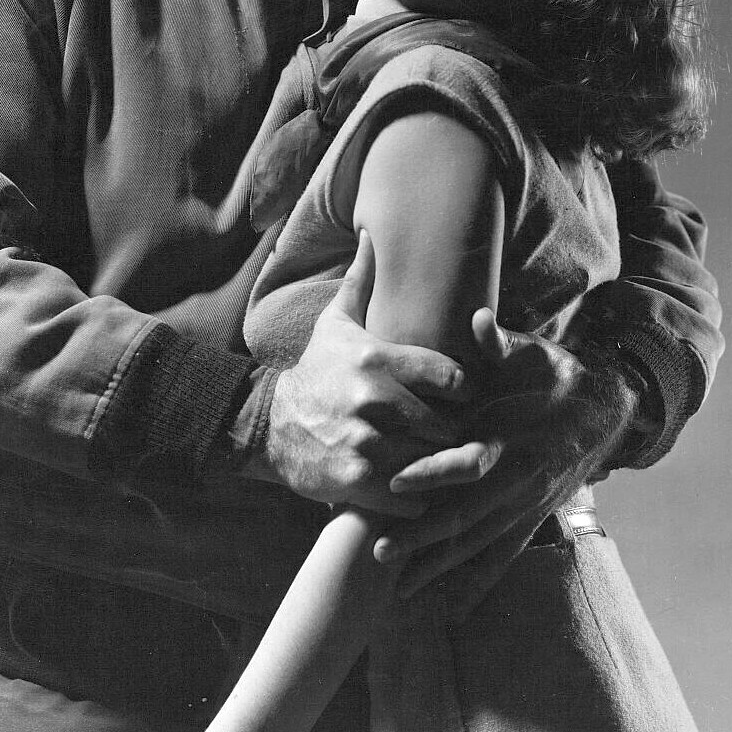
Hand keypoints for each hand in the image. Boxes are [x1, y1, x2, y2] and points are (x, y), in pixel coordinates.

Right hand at [251, 232, 470, 516]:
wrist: (268, 427)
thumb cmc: (315, 373)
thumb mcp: (335, 324)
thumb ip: (362, 282)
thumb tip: (371, 233)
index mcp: (377, 359)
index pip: (454, 377)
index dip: (464, 391)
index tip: (460, 399)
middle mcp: (375, 400)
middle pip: (450, 425)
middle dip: (454, 432)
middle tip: (453, 435)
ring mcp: (367, 445)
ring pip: (434, 463)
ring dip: (439, 467)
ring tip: (434, 460)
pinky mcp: (357, 483)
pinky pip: (412, 498)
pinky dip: (417, 497)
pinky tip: (409, 485)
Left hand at [375, 309, 641, 597]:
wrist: (603, 411)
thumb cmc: (554, 377)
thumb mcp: (530, 354)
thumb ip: (499, 343)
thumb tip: (479, 319)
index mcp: (512, 442)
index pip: (467, 461)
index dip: (433, 472)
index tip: (396, 483)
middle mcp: (518, 483)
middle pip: (465, 515)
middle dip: (421, 536)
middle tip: (379, 552)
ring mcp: (525, 508)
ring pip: (477, 545)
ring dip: (439, 567)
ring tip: (400, 589)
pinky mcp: (530, 521)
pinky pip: (501, 558)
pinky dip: (477, 584)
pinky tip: (451, 614)